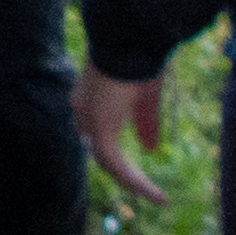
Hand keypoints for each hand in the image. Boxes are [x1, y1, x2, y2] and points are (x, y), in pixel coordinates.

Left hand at [76, 68, 171, 203]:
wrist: (130, 39)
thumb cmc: (139, 59)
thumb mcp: (145, 95)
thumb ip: (146, 122)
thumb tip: (150, 149)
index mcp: (88, 98)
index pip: (95, 133)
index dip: (112, 152)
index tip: (132, 166)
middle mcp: (82, 110)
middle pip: (98, 151)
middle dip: (122, 171)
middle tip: (143, 187)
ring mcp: (88, 119)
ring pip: (105, 160)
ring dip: (130, 180)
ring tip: (153, 195)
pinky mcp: (99, 128)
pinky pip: (114, 163)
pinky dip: (133, 179)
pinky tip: (151, 191)